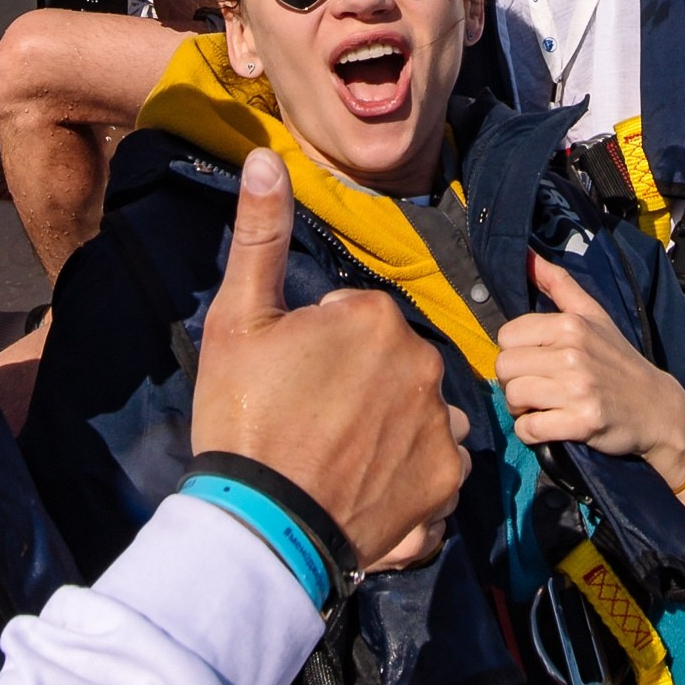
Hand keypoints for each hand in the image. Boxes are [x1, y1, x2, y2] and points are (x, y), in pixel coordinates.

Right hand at [190, 155, 468, 572]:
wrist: (260, 525)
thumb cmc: (243, 417)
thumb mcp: (238, 320)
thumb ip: (260, 236)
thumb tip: (265, 159)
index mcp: (375, 318)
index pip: (356, 318)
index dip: (319, 348)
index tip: (291, 381)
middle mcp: (423, 364)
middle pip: (392, 362)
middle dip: (360, 384)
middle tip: (310, 421)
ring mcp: (439, 426)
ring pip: (418, 410)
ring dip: (393, 427)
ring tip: (340, 459)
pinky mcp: (446, 483)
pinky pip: (435, 465)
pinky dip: (410, 475)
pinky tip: (368, 487)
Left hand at [498, 256, 684, 516]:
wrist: (656, 407)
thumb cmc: (618, 359)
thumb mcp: (594, 314)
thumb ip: (558, 283)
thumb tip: (527, 253)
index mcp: (572, 325)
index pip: (507, 336)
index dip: (516, 352)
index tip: (535, 361)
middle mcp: (574, 353)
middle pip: (505, 367)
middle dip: (514, 381)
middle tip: (537, 387)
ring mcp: (578, 389)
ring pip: (513, 396)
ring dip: (521, 407)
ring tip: (542, 405)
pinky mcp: (582, 423)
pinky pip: (529, 429)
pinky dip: (531, 432)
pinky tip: (549, 426)